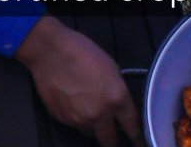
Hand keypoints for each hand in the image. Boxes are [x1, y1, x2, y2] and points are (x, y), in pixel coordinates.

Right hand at [15, 15, 141, 146]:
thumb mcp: (111, 68)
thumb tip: (117, 105)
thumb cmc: (84, 53)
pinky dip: (78, 118)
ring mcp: (79, 120)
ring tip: (89, 107)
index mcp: (117, 98)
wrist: (51, 53)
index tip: (139, 142)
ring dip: (94, 126)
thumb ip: (117, 91)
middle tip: (113, 136)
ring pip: (91, 133)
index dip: (137, 136)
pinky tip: (74, 102)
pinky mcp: (63, 120)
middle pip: (110, 141)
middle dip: (113, 140)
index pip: (132, 126)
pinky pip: (75, 125)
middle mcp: (100, 114)